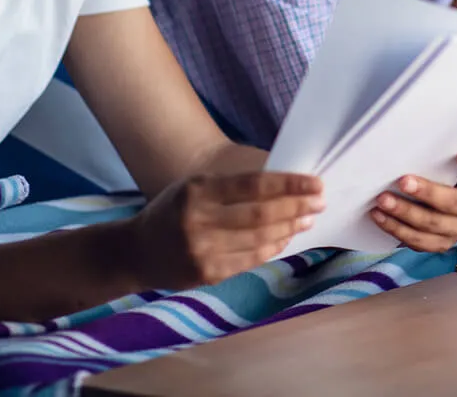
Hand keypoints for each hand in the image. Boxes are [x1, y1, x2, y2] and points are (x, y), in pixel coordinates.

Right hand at [130, 146, 323, 288]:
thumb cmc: (173, 211)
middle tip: (320, 201)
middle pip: (261, 214)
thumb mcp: (195, 187)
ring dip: (290, 228)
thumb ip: (232, 186)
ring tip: (308, 218)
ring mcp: (203, 251)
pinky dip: (272, 248)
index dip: (290, 184)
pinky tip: (286, 238)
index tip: (316, 183)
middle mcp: (199, 221)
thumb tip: (284, 185)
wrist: (136, 252)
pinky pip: (250, 260)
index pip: (254, 185)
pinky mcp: (208, 274)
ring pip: (260, 239)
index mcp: (197, 192)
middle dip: (297, 206)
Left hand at [370, 151, 456, 252]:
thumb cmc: (452, 178)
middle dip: (425, 193)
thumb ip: (444, 157)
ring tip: (382, 202)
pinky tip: (380, 217)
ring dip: (404, 215)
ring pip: (431, 227)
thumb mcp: (455, 165)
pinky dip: (396, 229)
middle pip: (451, 203)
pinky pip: (418, 242)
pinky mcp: (442, 244)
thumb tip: (412, 147)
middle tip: (402, 182)